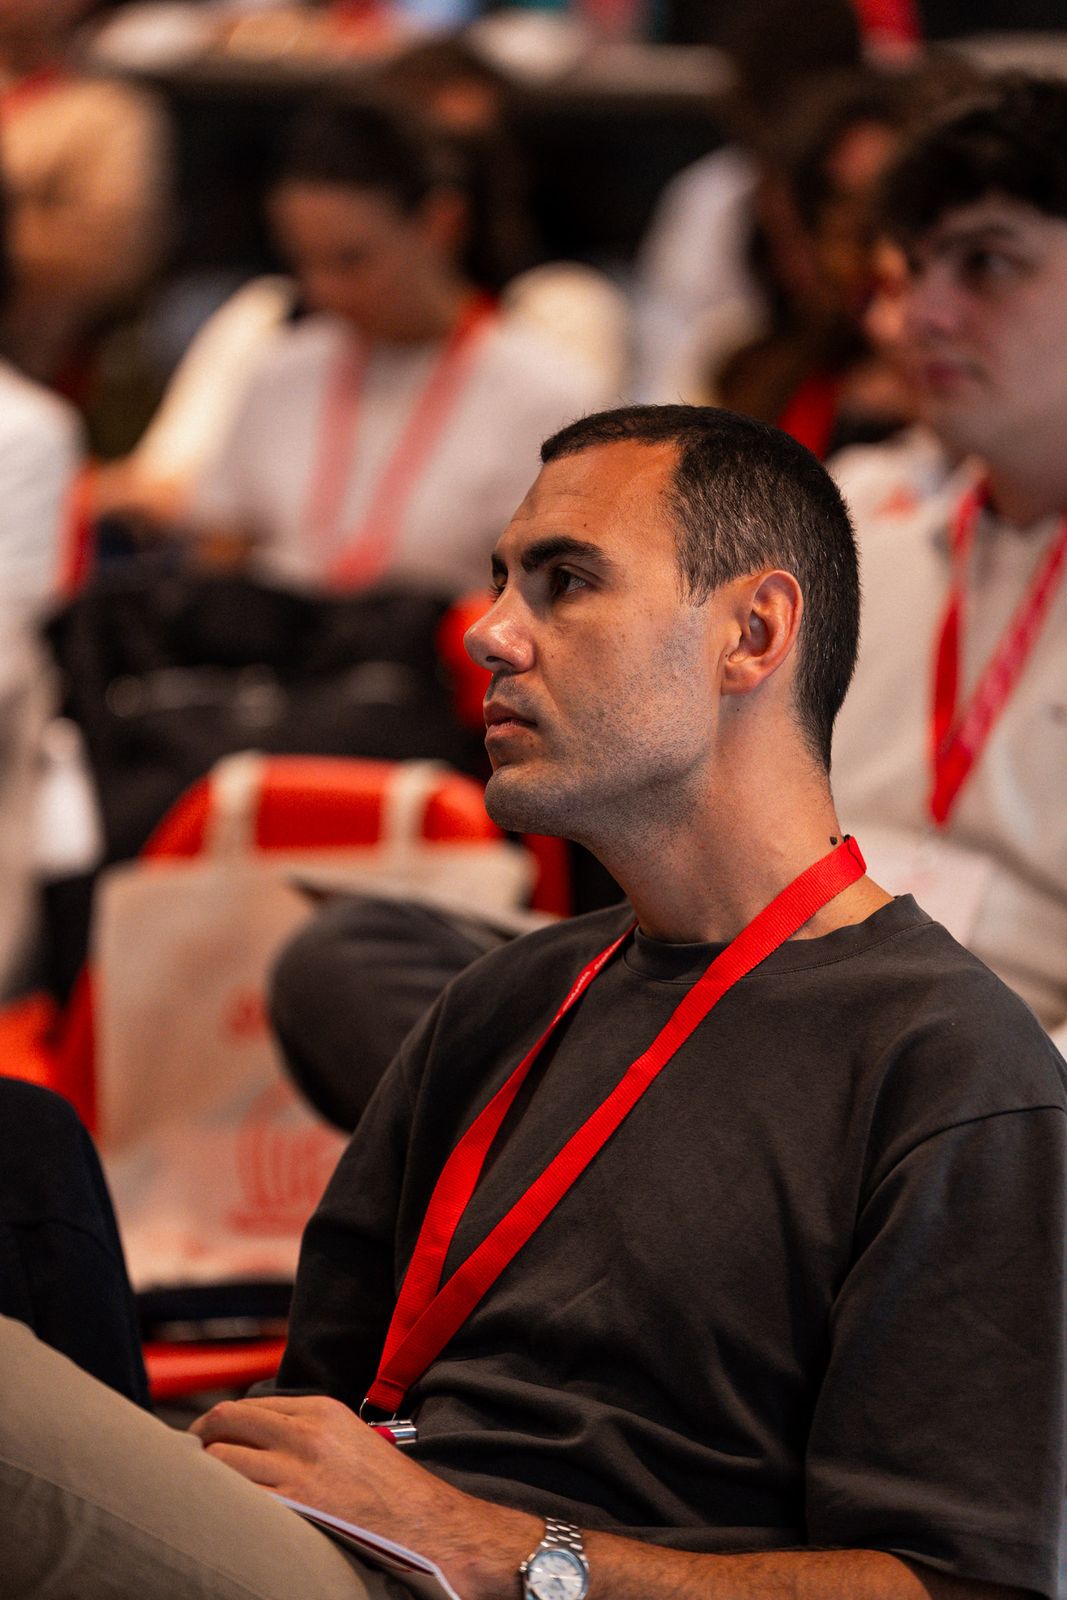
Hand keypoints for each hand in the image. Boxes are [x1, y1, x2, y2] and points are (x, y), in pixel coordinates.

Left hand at [190, 1394, 538, 1598]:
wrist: (422, 1522)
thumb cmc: (387, 1486)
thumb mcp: (349, 1436)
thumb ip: (308, 1428)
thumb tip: (259, 1435)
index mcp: (320, 1410)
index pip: (249, 1405)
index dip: (220, 1422)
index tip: (207, 1437)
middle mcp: (304, 1432)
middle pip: (227, 1421)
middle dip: (200, 1437)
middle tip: (188, 1456)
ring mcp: (296, 1470)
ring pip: (222, 1458)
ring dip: (202, 1471)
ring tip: (197, 1487)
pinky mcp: (293, 1506)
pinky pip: (237, 1495)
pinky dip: (218, 1499)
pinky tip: (214, 1509)